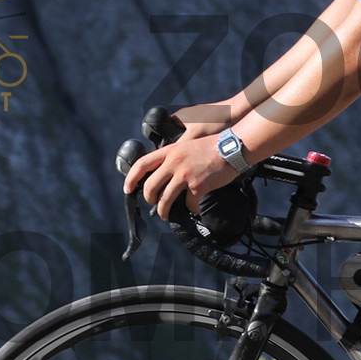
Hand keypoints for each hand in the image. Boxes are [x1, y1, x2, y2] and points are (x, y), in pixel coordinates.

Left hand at [124, 131, 238, 219]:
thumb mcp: (187, 145)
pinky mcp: (197, 185)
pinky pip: (187, 204)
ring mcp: (185, 174)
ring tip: (167, 214)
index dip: (131, 178)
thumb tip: (165, 175)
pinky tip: (194, 207)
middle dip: (149, 199)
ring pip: (165, 199)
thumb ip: (174, 156)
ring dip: (164, 211)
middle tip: (153, 203)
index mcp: (170, 151)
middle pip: (150, 186)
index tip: (127, 189)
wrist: (233, 147)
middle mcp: (174, 162)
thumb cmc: (213, 146)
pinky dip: (190, 209)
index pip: (142, 164)